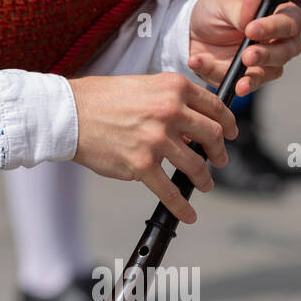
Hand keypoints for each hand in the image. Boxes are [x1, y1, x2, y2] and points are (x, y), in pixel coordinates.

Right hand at [70, 72, 237, 223]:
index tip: (231, 134)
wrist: (69, 114)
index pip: (215, 107)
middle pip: (212, 136)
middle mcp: (169, 111)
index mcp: (173, 88)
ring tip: (205, 184)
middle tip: (219, 161)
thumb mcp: (145, 86)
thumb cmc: (102, 99)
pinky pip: (170, 191)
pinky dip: (182, 206)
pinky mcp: (141, 165)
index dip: (229, 123)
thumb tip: (192, 127)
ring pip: (195, 166)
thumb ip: (171, 101)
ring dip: (204, 179)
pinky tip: (188, 214)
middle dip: (220, 152)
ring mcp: (156, 140)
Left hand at [188, 0, 300, 96]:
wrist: (190, 34)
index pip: (290, 23)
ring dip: (254, 77)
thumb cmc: (214, 13)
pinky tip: (222, 79)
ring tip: (239, 81)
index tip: (251, 29)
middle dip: (267, 55)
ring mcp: (265, 64)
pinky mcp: (248, 79)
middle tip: (247, 56)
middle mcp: (278, 42)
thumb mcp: (222, 5)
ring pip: (270, 73)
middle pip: (286, 52)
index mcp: (279, 17)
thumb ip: (240, 7)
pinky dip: (230, 82)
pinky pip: (244, 84)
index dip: (274, 27)